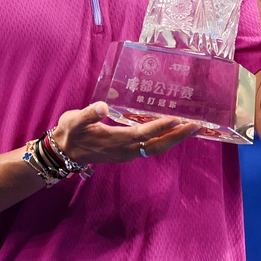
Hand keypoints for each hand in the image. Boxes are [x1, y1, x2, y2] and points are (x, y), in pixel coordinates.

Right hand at [51, 102, 199, 163]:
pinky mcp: (127, 152)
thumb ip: (88, 114)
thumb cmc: (69, 133)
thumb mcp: (74, 121)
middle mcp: (125, 150)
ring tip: (191, 128)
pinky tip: (172, 130)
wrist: (64, 152)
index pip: (142, 134)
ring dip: (174, 139)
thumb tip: (102, 107)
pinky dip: (164, 139)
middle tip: (196, 125)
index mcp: (114, 141)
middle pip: (156, 145)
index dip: (160, 127)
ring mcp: (127, 153)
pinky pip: (150, 147)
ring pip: (156, 148)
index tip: (176, 119)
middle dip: (177, 136)